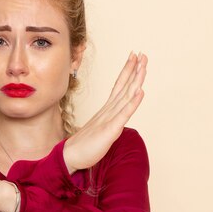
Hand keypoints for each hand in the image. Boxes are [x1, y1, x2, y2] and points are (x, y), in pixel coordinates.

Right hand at [63, 52, 147, 172]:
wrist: (70, 156)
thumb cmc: (84, 145)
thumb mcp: (100, 130)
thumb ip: (109, 121)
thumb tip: (116, 117)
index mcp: (106, 110)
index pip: (118, 87)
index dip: (127, 72)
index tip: (134, 59)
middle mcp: (108, 111)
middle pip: (123, 86)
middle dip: (133, 70)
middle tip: (142, 54)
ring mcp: (109, 119)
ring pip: (125, 96)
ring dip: (135, 80)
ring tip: (143, 66)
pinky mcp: (110, 130)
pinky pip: (124, 114)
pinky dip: (133, 103)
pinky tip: (141, 92)